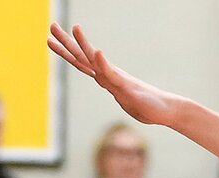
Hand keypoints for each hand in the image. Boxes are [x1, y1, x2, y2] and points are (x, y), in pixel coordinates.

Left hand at [48, 23, 181, 126]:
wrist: (166, 110)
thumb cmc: (147, 106)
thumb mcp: (124, 99)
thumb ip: (115, 89)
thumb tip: (107, 84)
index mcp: (107, 78)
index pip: (82, 62)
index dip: (66, 50)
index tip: (52, 39)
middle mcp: (109, 75)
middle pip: (83, 57)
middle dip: (66, 42)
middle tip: (51, 25)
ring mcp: (117, 80)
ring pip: (97, 61)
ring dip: (85, 45)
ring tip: (74, 28)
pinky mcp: (127, 87)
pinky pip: (113, 75)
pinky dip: (104, 64)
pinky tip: (97, 52)